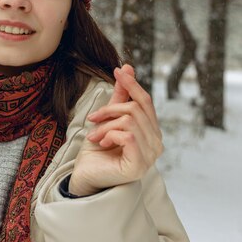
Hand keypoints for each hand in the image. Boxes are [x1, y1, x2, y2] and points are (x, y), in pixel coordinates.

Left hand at [69, 64, 163, 195]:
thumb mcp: (108, 118)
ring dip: (106, 125)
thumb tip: (127, 67)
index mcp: (152, 132)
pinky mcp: (139, 165)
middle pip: (136, 109)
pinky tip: (103, 144)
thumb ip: (120, 97)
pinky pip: (127, 136)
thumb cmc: (97, 150)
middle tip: (92, 119)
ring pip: (130, 121)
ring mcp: (150, 156)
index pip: (146, 101)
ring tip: (95, 136)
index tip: (117, 70)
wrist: (85, 175)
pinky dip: (110, 135)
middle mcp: (156, 143)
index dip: (132, 84)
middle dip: (110, 110)